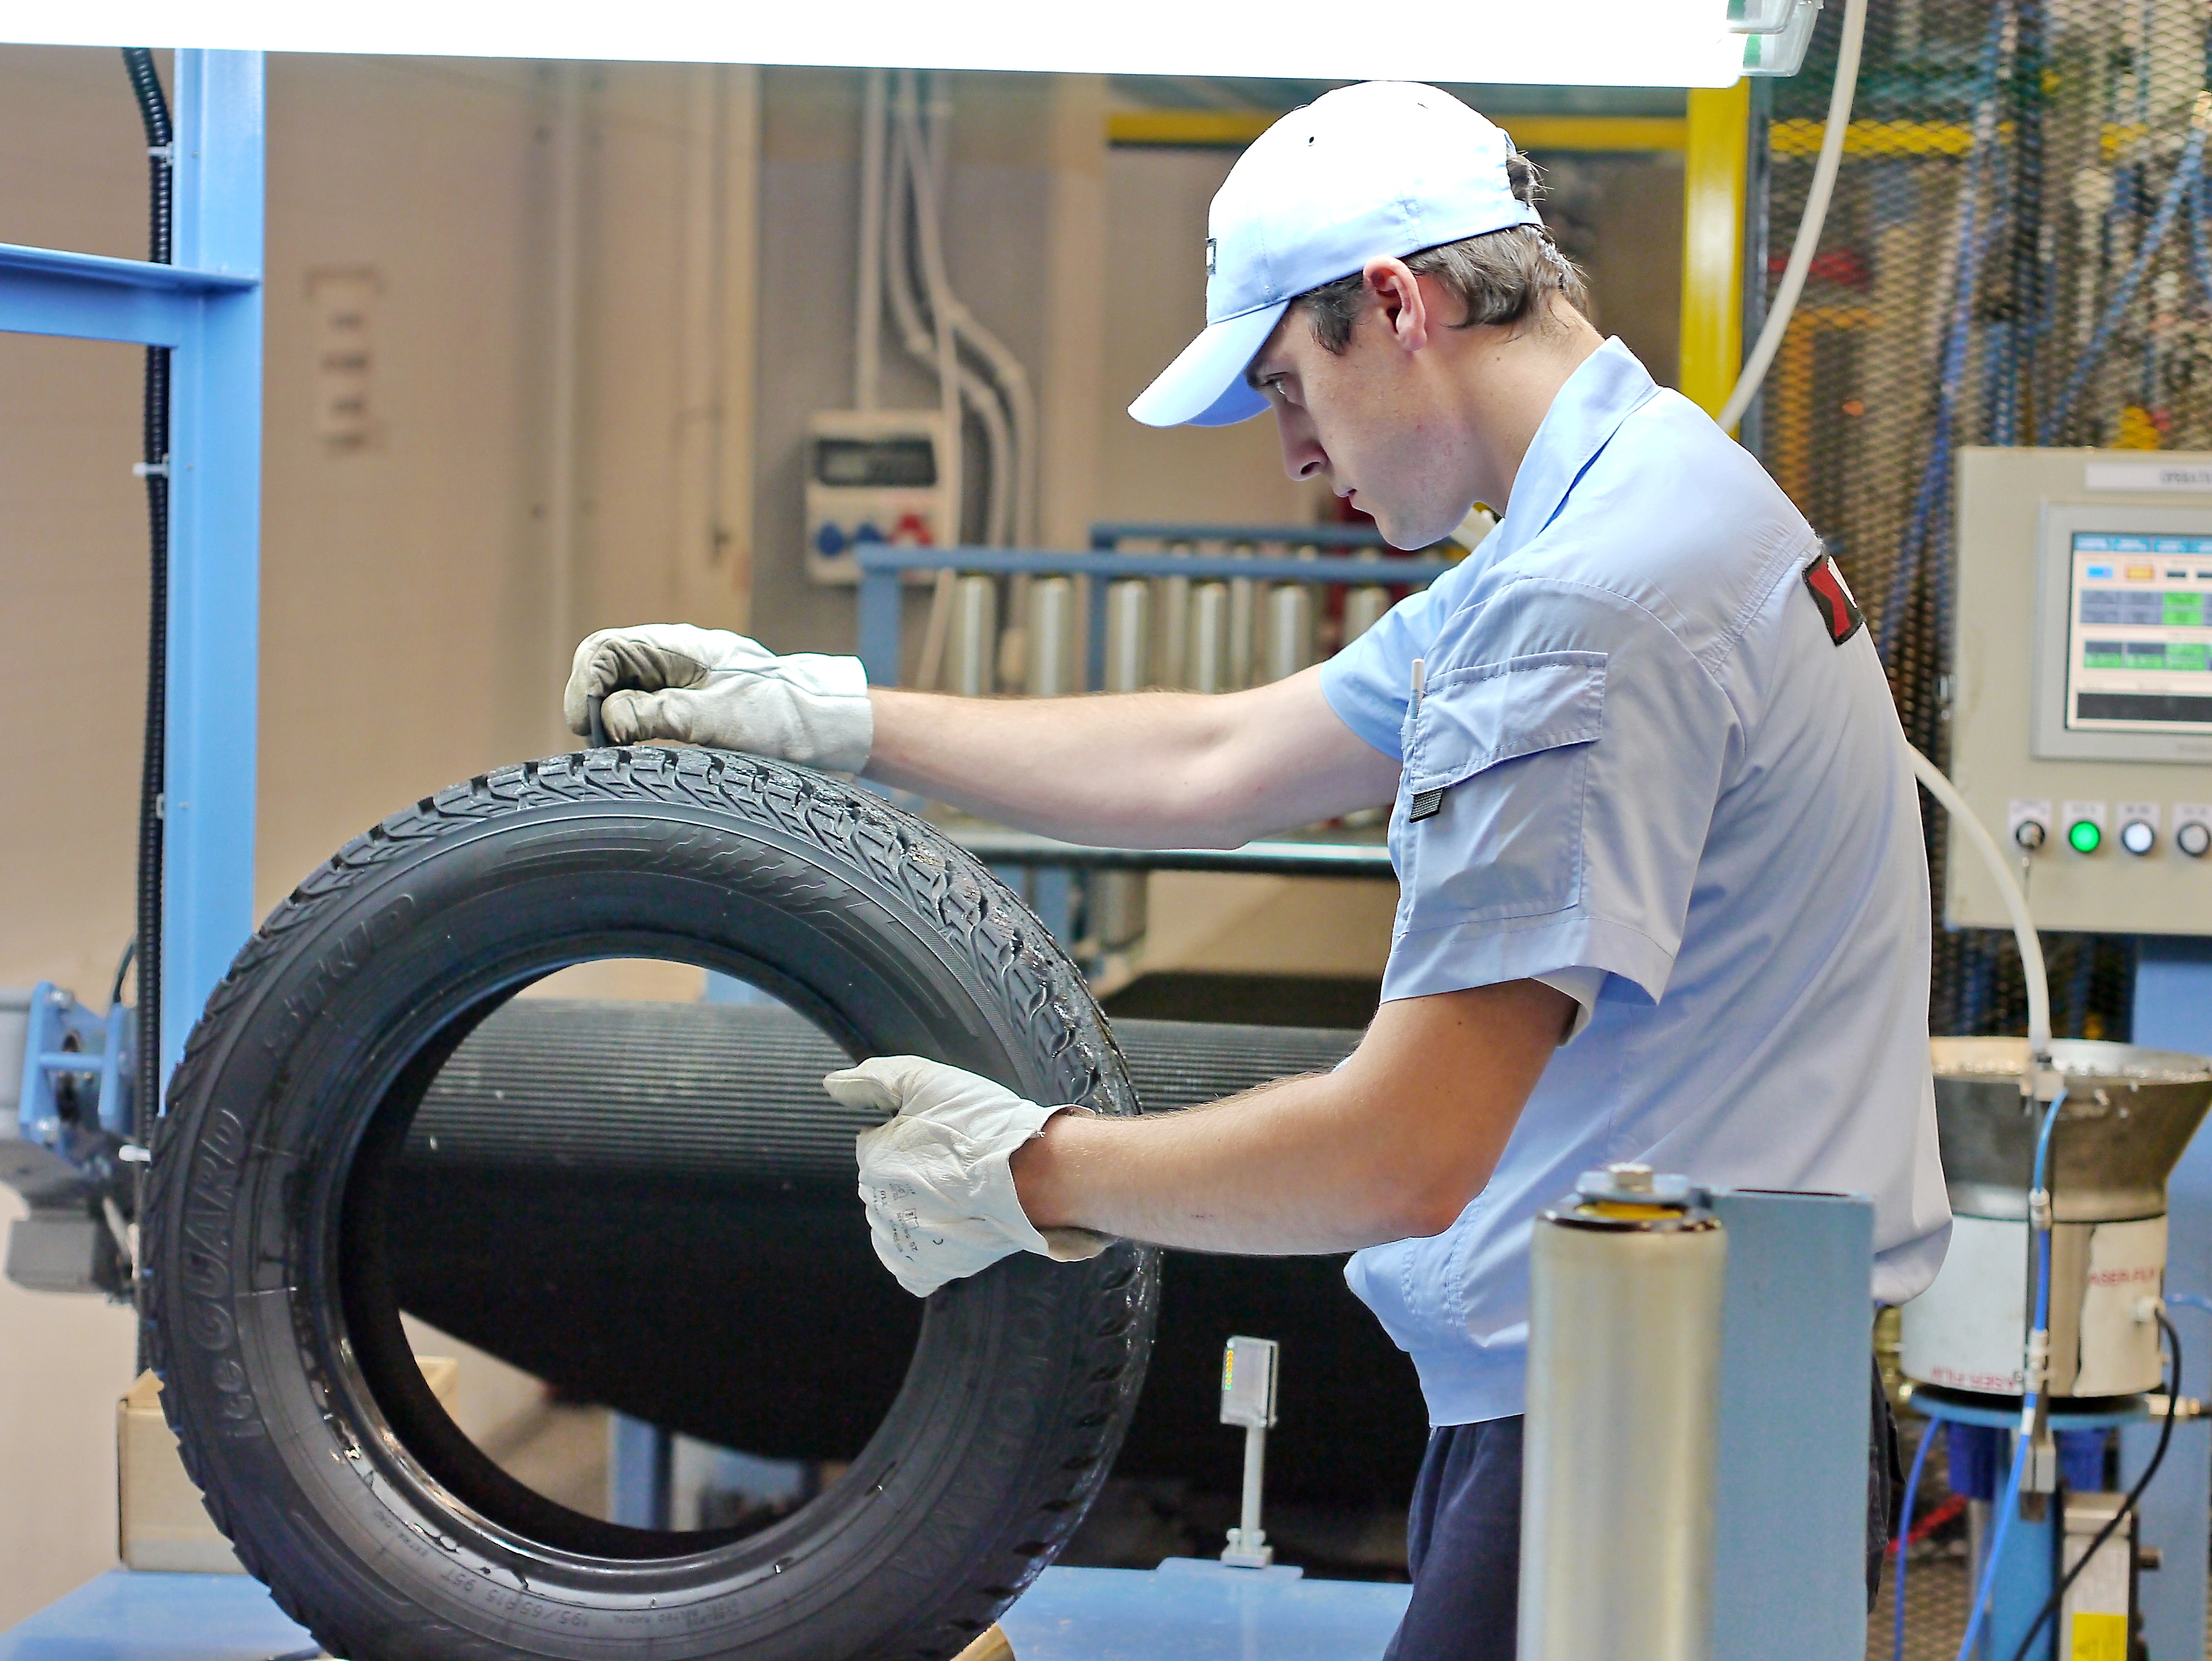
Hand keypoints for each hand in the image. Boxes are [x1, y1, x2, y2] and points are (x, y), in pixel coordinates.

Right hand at [564, 623, 873, 771]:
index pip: (604, 650)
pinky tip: (634, 748)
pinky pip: (643, 706)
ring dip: (608, 715)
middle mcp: (673, 656)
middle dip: (591, 700)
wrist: (827, 725)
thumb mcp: (715, 719)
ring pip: (621, 688)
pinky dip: (629, 725)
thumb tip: (607, 718)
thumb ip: (657, 714)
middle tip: (594, 743)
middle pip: (605, 666)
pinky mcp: (689, 701)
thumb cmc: (780, 717)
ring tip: (611, 749)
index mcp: (677, 646)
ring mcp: (680, 677)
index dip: (585, 686)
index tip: (587, 725)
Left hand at [828, 1057, 1111, 1297]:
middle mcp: (879, 1205)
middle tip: (954, 1160)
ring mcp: (903, 1242)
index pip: (874, 1142)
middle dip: (910, 1170)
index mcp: (874, 1160)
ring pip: (894, 1220)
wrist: (1036, 1175)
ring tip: (958, 1192)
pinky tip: (948, 1226)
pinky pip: (908, 1263)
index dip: (907, 1131)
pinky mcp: (927, 1270)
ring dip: (916, 1208)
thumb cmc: (983, 1128)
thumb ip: (874, 1080)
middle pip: (884, 1182)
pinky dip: (922, 1247)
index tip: (939, 1132)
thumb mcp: (926, 1081)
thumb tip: (832, 1085)